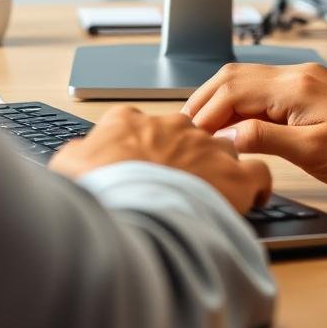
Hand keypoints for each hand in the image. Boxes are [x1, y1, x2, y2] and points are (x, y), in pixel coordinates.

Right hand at [48, 105, 271, 213]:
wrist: (130, 206)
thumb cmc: (100, 188)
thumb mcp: (69, 164)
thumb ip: (76, 155)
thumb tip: (72, 158)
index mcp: (132, 121)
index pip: (141, 125)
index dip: (145, 148)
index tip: (145, 167)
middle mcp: (174, 126)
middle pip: (186, 136)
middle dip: (184, 158)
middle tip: (176, 188)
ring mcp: (208, 148)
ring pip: (222, 150)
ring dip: (219, 170)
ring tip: (212, 197)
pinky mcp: (236, 176)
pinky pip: (257, 174)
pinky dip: (256, 186)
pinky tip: (249, 199)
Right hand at [183, 63, 326, 199]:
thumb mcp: (314, 153)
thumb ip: (266, 139)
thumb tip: (228, 134)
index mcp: (296, 86)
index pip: (233, 89)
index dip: (206, 113)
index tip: (190, 138)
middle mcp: (297, 75)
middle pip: (234, 77)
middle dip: (204, 101)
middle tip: (185, 130)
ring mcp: (303, 81)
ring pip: (247, 80)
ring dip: (220, 101)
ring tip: (202, 128)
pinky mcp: (308, 93)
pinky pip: (264, 90)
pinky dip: (241, 104)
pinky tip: (233, 123)